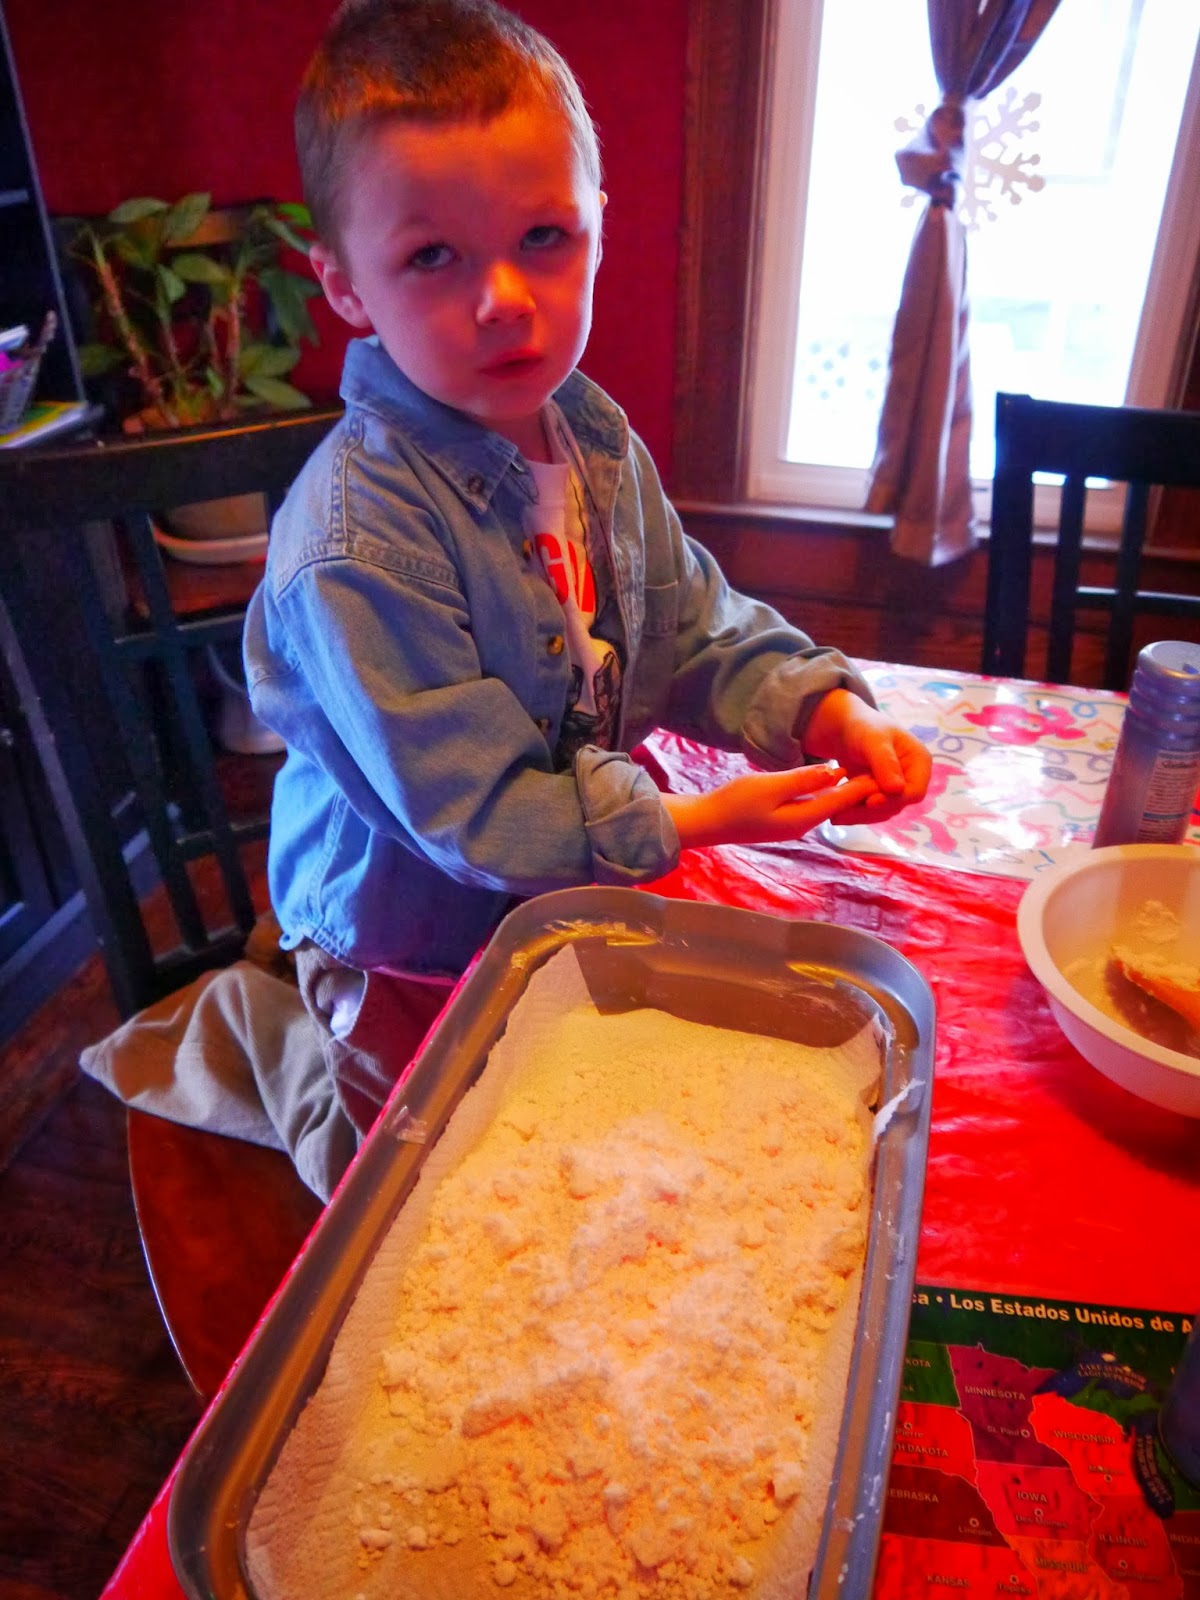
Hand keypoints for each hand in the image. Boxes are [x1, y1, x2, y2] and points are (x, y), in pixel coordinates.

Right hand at [662, 763, 880, 849]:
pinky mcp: (783, 820)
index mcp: (804, 817)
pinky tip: (832, 781)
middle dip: (861, 789)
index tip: (886, 770)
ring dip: (845, 791)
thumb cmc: (735, 802)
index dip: (864, 784)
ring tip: (867, 772)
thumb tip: (835, 773)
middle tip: (884, 768)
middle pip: (839, 805)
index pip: (843, 800)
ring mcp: (793, 824)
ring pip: (827, 805)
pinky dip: (827, 793)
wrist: (707, 822)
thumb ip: (803, 780)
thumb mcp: (770, 786)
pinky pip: (814, 805)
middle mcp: (804, 824)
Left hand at [802, 689, 931, 824]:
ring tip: (835, 815)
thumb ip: (885, 762)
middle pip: (897, 805)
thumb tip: (897, 790)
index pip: (915, 791)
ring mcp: (895, 789)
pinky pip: (869, 811)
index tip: (870, 802)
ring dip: (860, 816)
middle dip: (871, 811)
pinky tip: (836, 813)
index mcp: (919, 761)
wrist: (844, 727)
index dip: (895, 800)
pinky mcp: (879, 795)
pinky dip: (854, 813)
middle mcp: (911, 778)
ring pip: (882, 812)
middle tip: (843, 813)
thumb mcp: (873, 739)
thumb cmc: (862, 726)